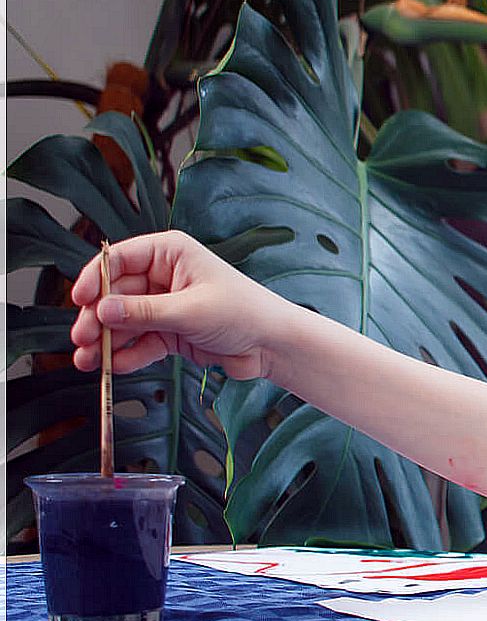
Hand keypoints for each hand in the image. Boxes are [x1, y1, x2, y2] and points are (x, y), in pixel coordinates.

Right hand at [70, 230, 288, 379]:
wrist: (272, 344)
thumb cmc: (244, 313)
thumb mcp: (190, 310)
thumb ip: (143, 312)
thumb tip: (102, 311)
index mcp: (170, 253)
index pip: (118, 259)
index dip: (94, 278)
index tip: (80, 300)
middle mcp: (164, 276)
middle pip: (115, 294)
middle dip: (97, 318)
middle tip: (82, 339)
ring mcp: (165, 305)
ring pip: (124, 321)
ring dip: (106, 341)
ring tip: (89, 361)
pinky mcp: (170, 332)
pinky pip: (140, 341)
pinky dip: (128, 354)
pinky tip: (116, 366)